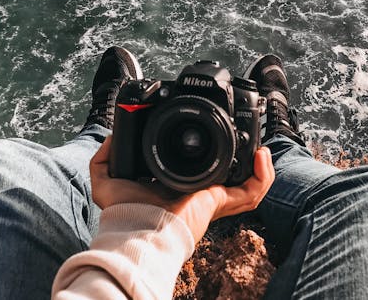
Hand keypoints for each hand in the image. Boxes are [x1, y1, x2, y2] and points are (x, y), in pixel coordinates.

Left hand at [90, 136, 274, 242]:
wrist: (134, 230)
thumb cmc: (124, 215)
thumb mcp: (108, 181)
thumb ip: (105, 159)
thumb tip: (111, 138)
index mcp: (178, 187)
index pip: (202, 172)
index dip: (214, 159)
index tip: (218, 137)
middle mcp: (198, 194)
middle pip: (230, 179)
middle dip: (244, 162)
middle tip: (250, 144)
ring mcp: (212, 199)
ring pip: (248, 187)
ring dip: (260, 169)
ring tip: (262, 151)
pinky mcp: (220, 202)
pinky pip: (251, 192)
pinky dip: (263, 176)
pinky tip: (263, 157)